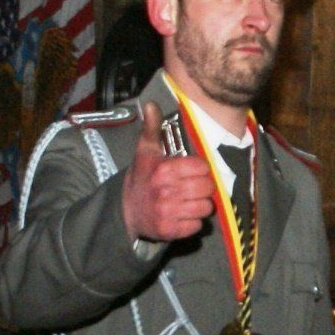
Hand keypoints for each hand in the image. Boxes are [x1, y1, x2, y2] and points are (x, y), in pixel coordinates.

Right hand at [121, 99, 215, 242]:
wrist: (126, 210)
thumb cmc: (142, 178)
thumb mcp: (146, 152)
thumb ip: (152, 128)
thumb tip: (152, 104)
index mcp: (164, 170)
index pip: (203, 167)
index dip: (200, 169)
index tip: (191, 171)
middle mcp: (167, 191)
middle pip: (208, 188)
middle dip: (204, 188)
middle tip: (193, 188)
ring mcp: (168, 212)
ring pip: (206, 208)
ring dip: (201, 206)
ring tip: (189, 201)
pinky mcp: (169, 230)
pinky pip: (197, 226)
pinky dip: (194, 222)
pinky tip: (184, 215)